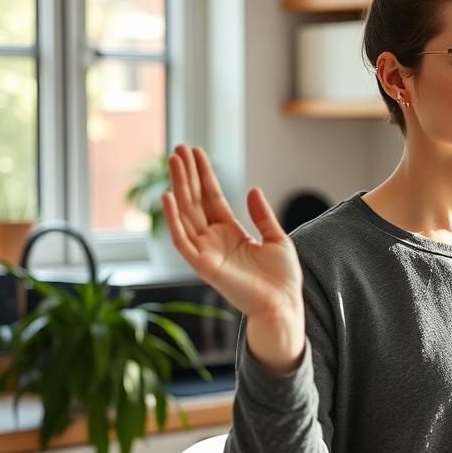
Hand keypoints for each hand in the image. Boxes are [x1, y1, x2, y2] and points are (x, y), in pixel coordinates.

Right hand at [161, 144, 303, 371]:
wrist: (284, 304)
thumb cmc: (282, 278)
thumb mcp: (276, 238)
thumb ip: (262, 215)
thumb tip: (252, 190)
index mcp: (231, 232)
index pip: (211, 197)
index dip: (203, 175)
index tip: (195, 152)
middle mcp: (214, 239)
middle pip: (195, 200)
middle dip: (186, 174)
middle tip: (178, 148)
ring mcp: (206, 251)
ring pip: (185, 213)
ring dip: (178, 186)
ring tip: (173, 161)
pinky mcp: (202, 265)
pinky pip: (181, 239)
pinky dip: (172, 219)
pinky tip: (167, 196)